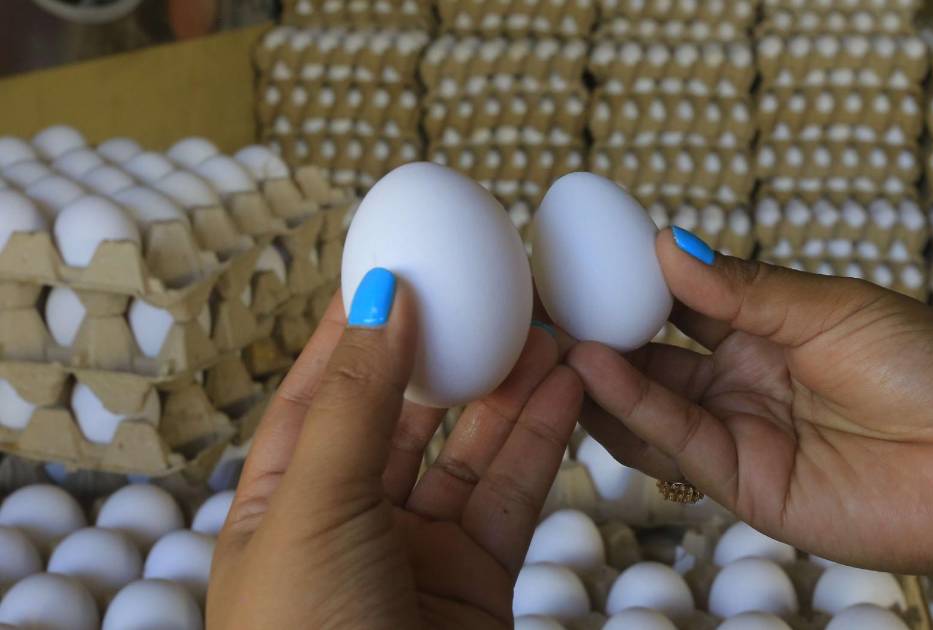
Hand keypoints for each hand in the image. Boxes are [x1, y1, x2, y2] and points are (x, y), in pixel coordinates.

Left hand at [209, 269, 582, 628]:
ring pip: (467, 448)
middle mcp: (347, 521)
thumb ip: (351, 402)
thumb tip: (378, 299)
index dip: (359, 327)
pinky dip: (542, 438)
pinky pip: (512, 491)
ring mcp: (416, 550)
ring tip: (545, 325)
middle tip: (491, 288)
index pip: (317, 392)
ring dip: (507, 387)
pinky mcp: (478, 577)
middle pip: (401, 412)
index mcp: (277, 503)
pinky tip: (566, 386)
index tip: (402, 266)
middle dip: (447, 349)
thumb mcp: (312, 509)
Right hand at [568, 229, 932, 577]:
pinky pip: (678, 444)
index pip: (678, 303)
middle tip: (540, 300)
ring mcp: (741, 435)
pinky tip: (596, 370)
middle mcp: (742, 383)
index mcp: (765, 331)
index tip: (577, 255)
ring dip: (600, 373)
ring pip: (650, 405)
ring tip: (551, 335)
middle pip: (651, 355)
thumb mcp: (833, 309)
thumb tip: (668, 244)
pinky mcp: (746, 487)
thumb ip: (745, 289)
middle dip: (596, 329)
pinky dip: (633, 408)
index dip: (627, 281)